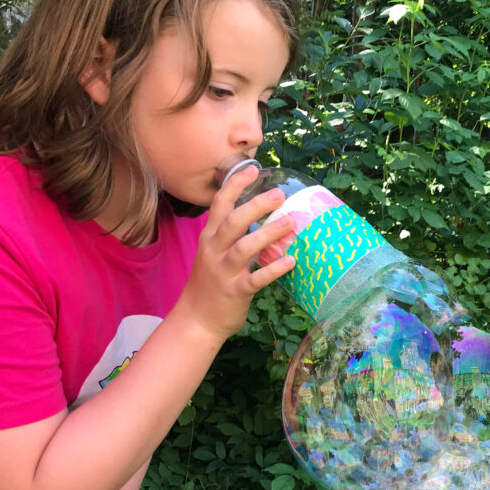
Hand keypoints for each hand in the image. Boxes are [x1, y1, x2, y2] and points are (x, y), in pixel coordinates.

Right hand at [177, 164, 296, 342]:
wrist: (197, 319)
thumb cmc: (211, 283)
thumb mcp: (214, 253)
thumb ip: (231, 235)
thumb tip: (260, 215)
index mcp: (210, 238)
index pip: (220, 204)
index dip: (235, 185)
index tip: (253, 169)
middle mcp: (214, 251)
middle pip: (233, 221)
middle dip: (255, 205)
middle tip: (278, 194)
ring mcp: (224, 271)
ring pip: (245, 247)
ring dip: (268, 234)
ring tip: (290, 223)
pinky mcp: (236, 291)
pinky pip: (257, 279)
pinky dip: (274, 269)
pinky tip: (291, 261)